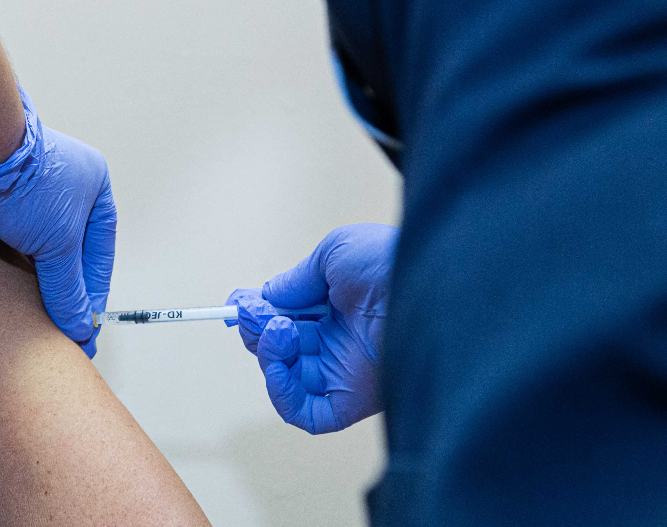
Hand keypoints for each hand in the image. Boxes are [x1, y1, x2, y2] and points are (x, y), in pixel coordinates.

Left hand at [0, 86, 115, 357]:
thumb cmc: (24, 182)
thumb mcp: (58, 242)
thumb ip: (69, 288)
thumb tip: (80, 325)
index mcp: (93, 184)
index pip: (99, 250)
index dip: (93, 291)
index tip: (85, 324)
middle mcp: (65, 185)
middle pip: (70, 250)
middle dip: (65, 287)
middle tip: (62, 325)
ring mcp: (31, 191)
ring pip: (39, 246)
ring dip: (38, 278)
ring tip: (37, 315)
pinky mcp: (0, 199)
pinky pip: (13, 241)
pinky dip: (14, 266)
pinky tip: (11, 290)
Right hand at [227, 223, 394, 432]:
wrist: (431, 284)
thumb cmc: (391, 262)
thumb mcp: (334, 253)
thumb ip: (297, 279)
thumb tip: (266, 297)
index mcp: (337, 309)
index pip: (285, 320)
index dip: (257, 314)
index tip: (237, 304)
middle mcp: (339, 343)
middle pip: (280, 350)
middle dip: (258, 330)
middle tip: (258, 314)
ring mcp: (345, 373)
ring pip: (286, 379)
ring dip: (268, 355)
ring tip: (281, 330)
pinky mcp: (353, 400)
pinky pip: (307, 413)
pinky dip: (282, 394)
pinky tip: (279, 366)